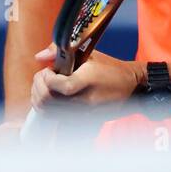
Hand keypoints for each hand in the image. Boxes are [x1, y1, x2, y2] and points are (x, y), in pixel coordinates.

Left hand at [29, 43, 144, 112]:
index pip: (59, 86)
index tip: (48, 70)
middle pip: (49, 101)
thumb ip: (61, 51)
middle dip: (38, 86)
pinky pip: (54, 118)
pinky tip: (51, 97)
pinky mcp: (82, 120)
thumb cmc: (110, 68)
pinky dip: (46, 108)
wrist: (131, 87)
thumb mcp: (88, 53)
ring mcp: (83, 113)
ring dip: (39, 97)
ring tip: (45, 86)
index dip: (46, 78)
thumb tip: (39, 57)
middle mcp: (85, 99)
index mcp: (88, 80)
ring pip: (48, 112)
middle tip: (43, 77)